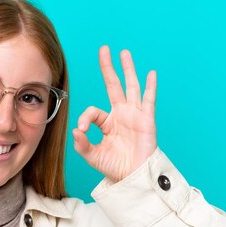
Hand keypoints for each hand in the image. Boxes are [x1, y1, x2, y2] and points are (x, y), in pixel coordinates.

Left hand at [72, 46, 156, 182]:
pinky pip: (149, 100)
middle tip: (104, 49)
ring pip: (131, 87)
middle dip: (108, 68)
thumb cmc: (114, 167)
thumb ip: (82, 144)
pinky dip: (150, 86)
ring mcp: (134, 115)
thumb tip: (75, 130)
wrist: (133, 177)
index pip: (93, 111)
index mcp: (107, 122)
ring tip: (124, 52)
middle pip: (113, 85)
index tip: (81, 131)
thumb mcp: (93, 156)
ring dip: (128, 69)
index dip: (85, 118)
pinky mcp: (146, 120)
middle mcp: (121, 114)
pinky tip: (150, 73)